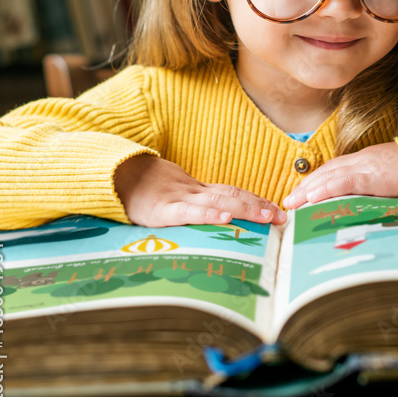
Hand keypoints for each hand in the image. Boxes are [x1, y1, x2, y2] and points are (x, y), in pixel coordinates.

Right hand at [114, 154, 286, 227]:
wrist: (114, 176)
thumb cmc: (143, 191)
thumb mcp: (172, 197)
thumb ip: (193, 206)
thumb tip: (217, 220)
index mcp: (197, 190)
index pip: (234, 192)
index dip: (257, 200)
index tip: (280, 210)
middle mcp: (194, 192)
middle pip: (233, 196)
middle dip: (260, 207)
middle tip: (283, 217)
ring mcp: (179, 199)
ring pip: (218, 202)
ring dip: (245, 210)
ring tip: (266, 217)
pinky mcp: (162, 211)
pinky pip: (189, 212)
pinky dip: (208, 215)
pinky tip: (224, 219)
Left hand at [282, 142, 397, 209]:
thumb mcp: (397, 178)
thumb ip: (381, 186)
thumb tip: (371, 202)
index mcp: (368, 159)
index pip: (335, 169)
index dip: (317, 180)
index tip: (302, 192)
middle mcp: (363, 159)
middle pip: (327, 171)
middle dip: (306, 185)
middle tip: (288, 200)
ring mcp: (367, 166)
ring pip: (330, 176)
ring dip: (308, 190)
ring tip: (292, 202)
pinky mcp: (374, 176)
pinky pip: (345, 183)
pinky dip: (326, 190)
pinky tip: (312, 198)